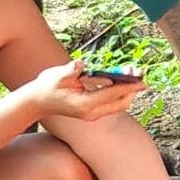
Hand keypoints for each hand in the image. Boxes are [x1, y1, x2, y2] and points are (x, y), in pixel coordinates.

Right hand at [21, 61, 143, 122]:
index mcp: (84, 105)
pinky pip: (112, 104)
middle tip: (142, 76)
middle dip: (132, 90)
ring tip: (135, 77)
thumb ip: (69, 71)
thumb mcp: (54, 76)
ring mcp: (93, 115)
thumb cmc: (45, 87)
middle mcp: (92, 113)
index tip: (141, 80)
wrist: (36, 103)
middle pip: (120, 103)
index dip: (128, 87)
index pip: (112, 94)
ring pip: (118, 104)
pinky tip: (123, 82)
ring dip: (127, 91)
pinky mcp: (93, 113)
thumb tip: (81, 65)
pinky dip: (119, 93)